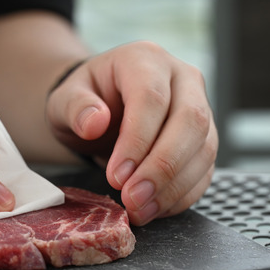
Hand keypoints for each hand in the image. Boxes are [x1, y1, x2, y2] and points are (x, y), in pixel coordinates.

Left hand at [46, 41, 217, 224]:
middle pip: (190, 121)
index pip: (152, 98)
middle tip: (132, 198)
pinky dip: (182, 194)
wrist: (99, 109)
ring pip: (204, 148)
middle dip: (162, 167)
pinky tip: (155, 208)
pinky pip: (205, 169)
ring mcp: (199, 107)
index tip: (116, 175)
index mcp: (145, 59)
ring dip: (174, 186)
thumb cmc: (83, 101)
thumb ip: (74, 107)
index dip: (137, 140)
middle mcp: (181, 78)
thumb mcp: (64, 99)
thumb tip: (95, 122)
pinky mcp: (204, 138)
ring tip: (140, 210)